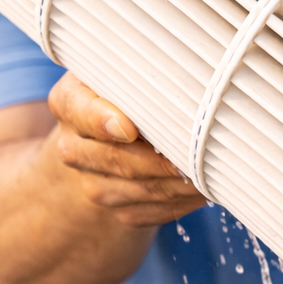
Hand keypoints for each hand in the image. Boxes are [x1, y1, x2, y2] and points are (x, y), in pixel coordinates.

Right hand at [45, 72, 204, 227]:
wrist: (108, 135)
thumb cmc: (128, 90)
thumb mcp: (126, 72)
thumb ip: (142, 76)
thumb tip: (184, 85)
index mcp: (69, 102)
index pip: (81, 112)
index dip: (103, 122)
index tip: (129, 129)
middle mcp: (72, 147)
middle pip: (118, 159)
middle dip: (163, 159)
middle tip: (201, 149)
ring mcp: (91, 183)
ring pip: (140, 189)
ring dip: (181, 183)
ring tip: (212, 167)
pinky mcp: (115, 208)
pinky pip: (150, 211)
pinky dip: (181, 201)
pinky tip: (204, 187)